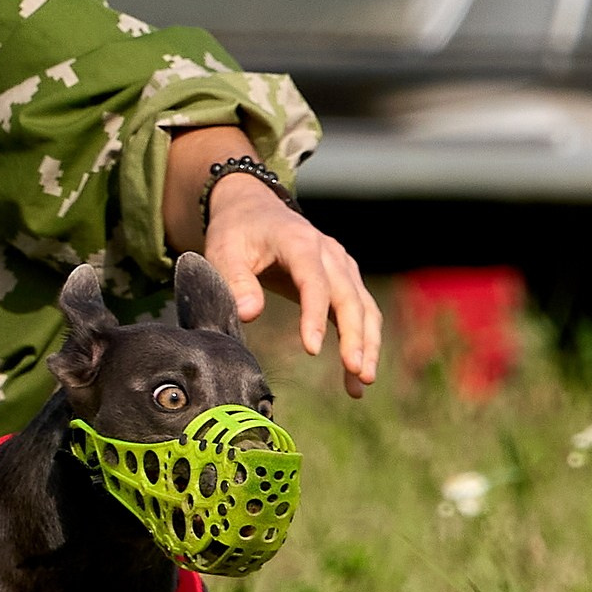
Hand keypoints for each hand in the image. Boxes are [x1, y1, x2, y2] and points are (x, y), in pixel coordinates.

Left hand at [202, 173, 379, 398]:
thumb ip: (235, 280)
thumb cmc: (238, 232)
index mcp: (299, 242)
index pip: (314, 281)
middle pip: (349, 297)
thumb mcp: (223, 249)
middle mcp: (329, 253)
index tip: (311, 349)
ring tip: (362, 382)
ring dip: (367, 344)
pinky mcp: (344, 281)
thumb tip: (249, 315)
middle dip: (354, 336)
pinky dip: (364, 342)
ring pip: (364, 307)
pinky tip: (356, 377)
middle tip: (355, 371)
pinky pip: (361, 313)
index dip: (315, 315)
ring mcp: (341, 266)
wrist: (255, 209)